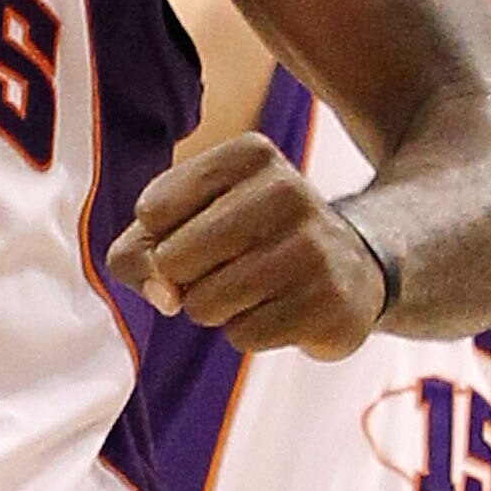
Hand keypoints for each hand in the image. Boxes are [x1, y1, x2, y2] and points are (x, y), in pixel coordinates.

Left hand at [112, 132, 386, 359]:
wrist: (351, 270)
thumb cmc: (248, 242)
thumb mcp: (190, 221)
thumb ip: (138, 252)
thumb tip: (163, 295)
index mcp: (250, 154)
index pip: (153, 210)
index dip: (162, 238)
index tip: (202, 232)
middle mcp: (286, 190)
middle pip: (173, 259)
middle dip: (186, 279)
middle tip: (230, 267)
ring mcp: (311, 247)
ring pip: (203, 304)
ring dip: (216, 309)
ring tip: (255, 288)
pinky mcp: (325, 302)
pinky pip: (241, 336)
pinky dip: (249, 332)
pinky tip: (281, 308)